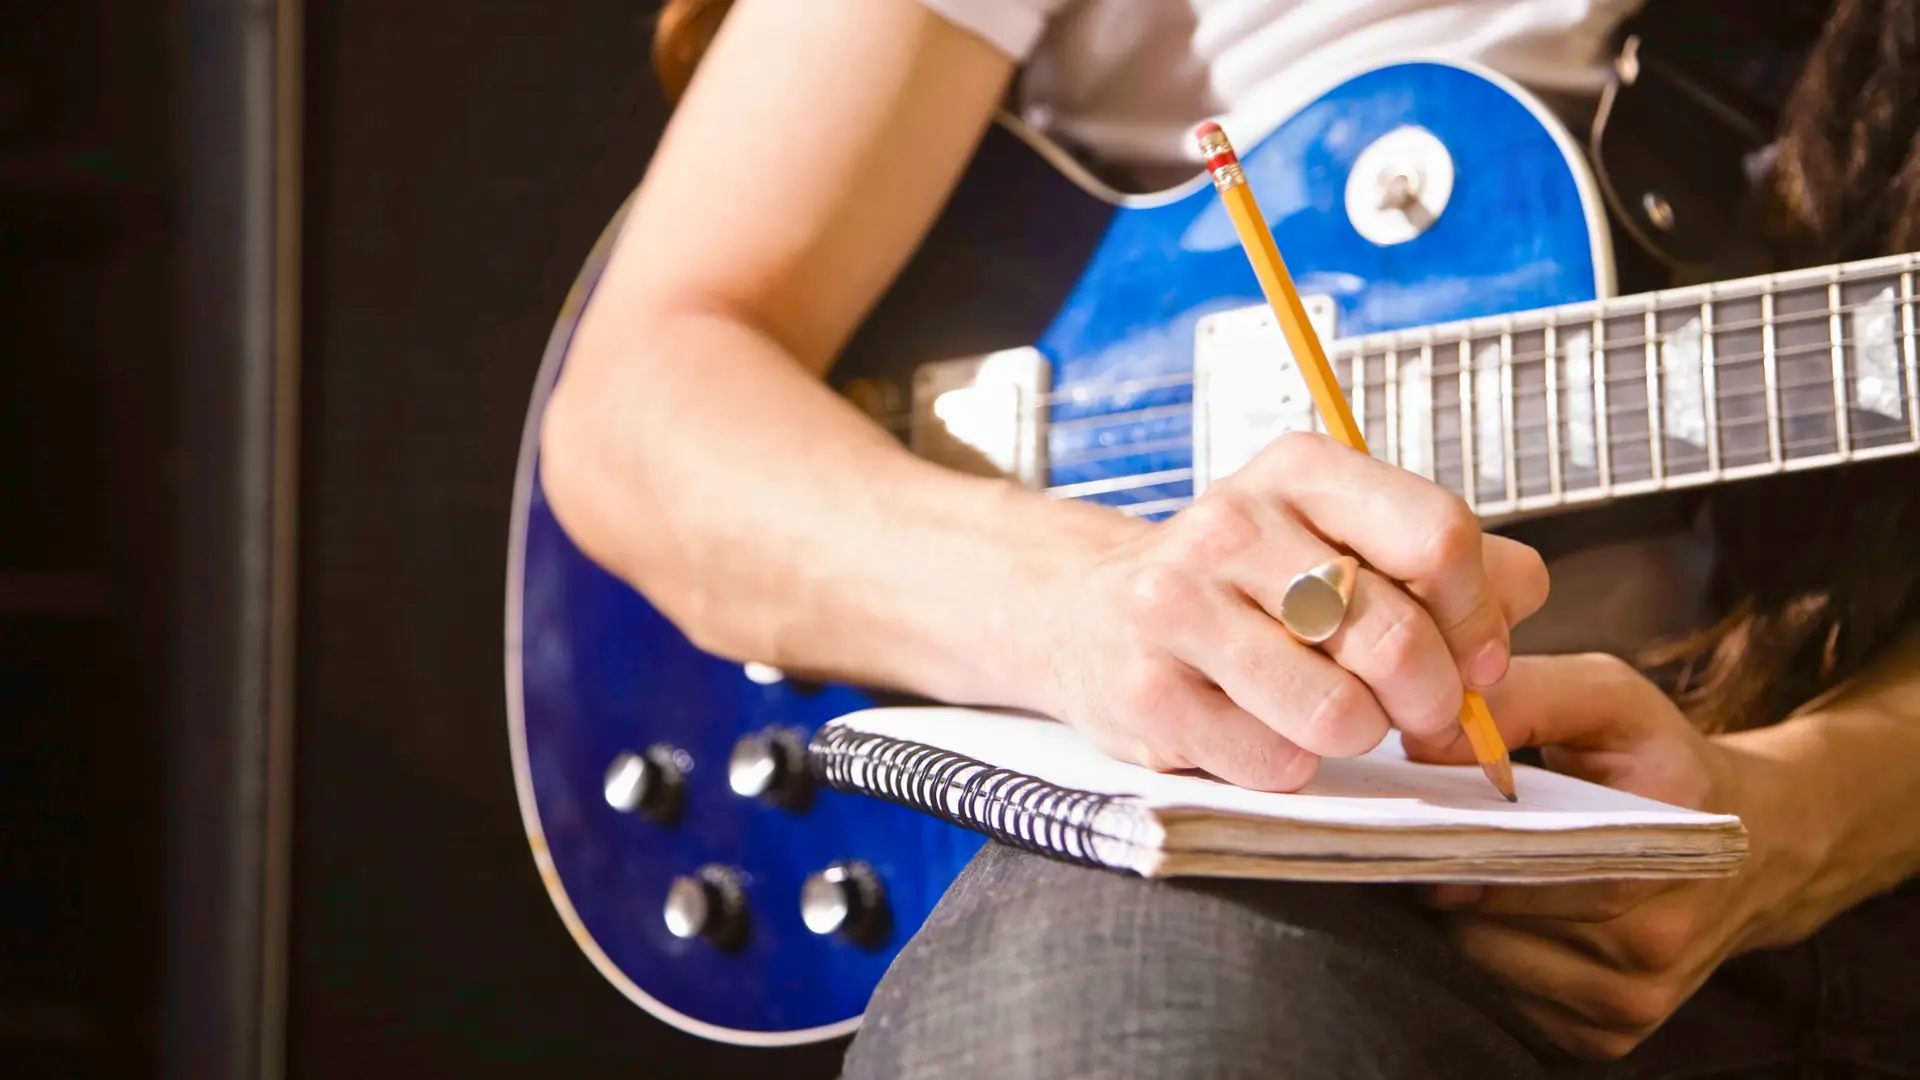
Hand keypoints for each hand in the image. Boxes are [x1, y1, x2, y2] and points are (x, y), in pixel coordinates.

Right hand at [1042, 431, 1548, 789]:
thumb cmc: (1244, 585)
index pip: (1438, 537)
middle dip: (1431, 698)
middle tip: (1417, 712)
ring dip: (1358, 736)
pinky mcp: (1144, 692)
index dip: (1479, 617)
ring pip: (1340, 713)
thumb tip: (1525, 593)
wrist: (1086, 615)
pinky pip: (1274, 763)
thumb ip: (1447, 560)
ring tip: (1329, 714)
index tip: (1476, 657)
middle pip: (1396, 636)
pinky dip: (1290, 766)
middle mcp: (1230, 523)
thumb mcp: (1337, 537)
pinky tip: (1261, 732)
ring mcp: (1176, 607)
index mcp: (1298, 471)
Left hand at [1406, 653, 1817, 1059]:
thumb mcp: (1610, 701)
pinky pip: (1512, 1003)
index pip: (1542, 868)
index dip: (1471, 850)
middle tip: (1431, 844)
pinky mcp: (1615, 1034)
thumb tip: (1429, 737)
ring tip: (1469, 874)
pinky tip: (1503, 917)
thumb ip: (1523, 700)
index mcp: (1670, 848)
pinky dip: (1491, 961)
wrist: (1760, 846)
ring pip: (1494, 966)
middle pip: (1502, 925)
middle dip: (1452, 881)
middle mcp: (1662, 936)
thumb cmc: (1666, 762)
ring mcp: (1641, 996)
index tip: (1426, 830)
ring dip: (1464, 923)